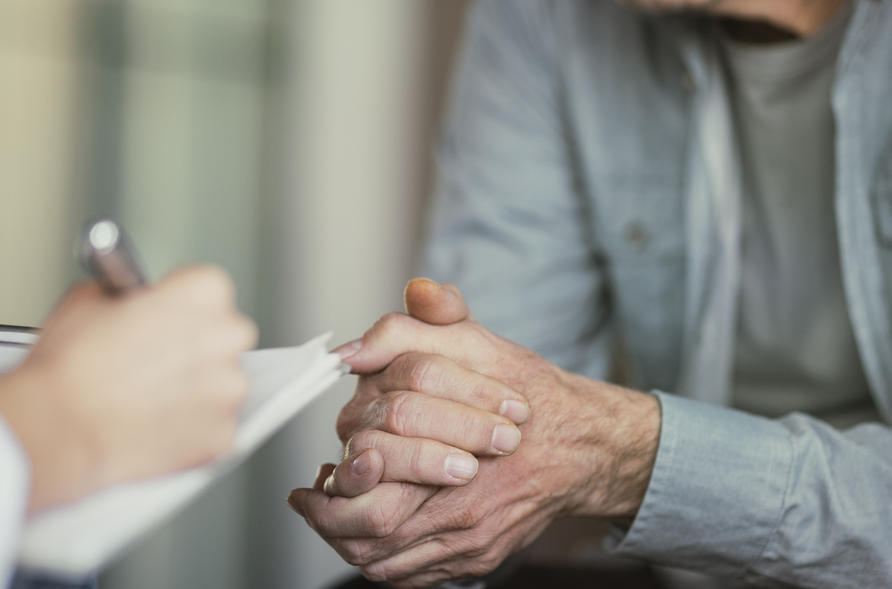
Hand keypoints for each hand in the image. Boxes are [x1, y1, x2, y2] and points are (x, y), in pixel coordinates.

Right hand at [0, 265, 256, 510]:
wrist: (59, 430)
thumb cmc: (71, 368)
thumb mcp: (89, 298)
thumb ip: (126, 295)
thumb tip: (130, 303)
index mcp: (203, 292)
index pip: (206, 288)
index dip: (177, 303)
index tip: (161, 316)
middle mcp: (227, 337)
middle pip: (222, 334)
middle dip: (193, 345)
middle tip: (152, 358)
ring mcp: (228, 391)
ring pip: (220, 383)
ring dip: (194, 388)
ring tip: (146, 396)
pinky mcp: (221, 436)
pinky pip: (212, 426)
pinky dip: (189, 428)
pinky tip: (153, 423)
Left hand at [287, 279, 659, 587]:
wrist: (582, 444)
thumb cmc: (527, 392)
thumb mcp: (478, 341)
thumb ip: (419, 327)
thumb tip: (364, 338)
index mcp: (453, 448)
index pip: (371, 473)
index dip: (336, 480)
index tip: (311, 479)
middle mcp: (462, 504)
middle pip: (372, 528)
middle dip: (330, 519)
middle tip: (309, 502)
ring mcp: (470, 539)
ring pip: (386, 559)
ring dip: (349, 541)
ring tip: (328, 519)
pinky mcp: (477, 559)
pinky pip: (413, 576)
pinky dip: (382, 560)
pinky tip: (367, 537)